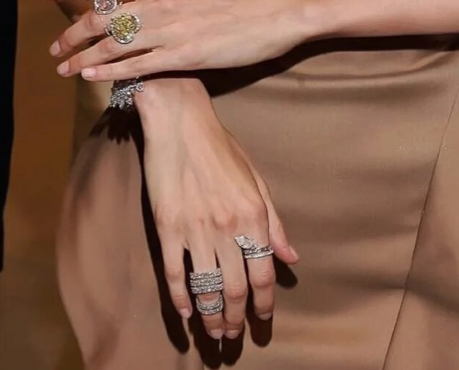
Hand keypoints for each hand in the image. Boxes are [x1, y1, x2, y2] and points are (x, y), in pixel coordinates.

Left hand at [42, 0, 308, 81]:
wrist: (274, 10)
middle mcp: (160, 0)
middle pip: (102, 15)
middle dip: (72, 32)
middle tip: (54, 47)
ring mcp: (170, 28)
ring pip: (114, 44)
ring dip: (84, 58)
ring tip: (65, 68)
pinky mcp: (183, 55)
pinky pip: (138, 66)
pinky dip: (111, 72)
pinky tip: (93, 78)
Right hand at [137, 80, 297, 340]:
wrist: (180, 122)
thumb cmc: (220, 146)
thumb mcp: (255, 180)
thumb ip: (273, 222)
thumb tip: (290, 259)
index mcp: (253, 214)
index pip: (263, 273)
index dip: (264, 303)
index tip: (262, 320)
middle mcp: (227, 227)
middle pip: (236, 288)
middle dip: (237, 318)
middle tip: (234, 336)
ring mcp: (195, 229)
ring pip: (207, 288)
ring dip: (212, 316)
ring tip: (215, 333)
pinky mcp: (167, 228)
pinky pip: (174, 274)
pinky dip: (180, 299)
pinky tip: (187, 314)